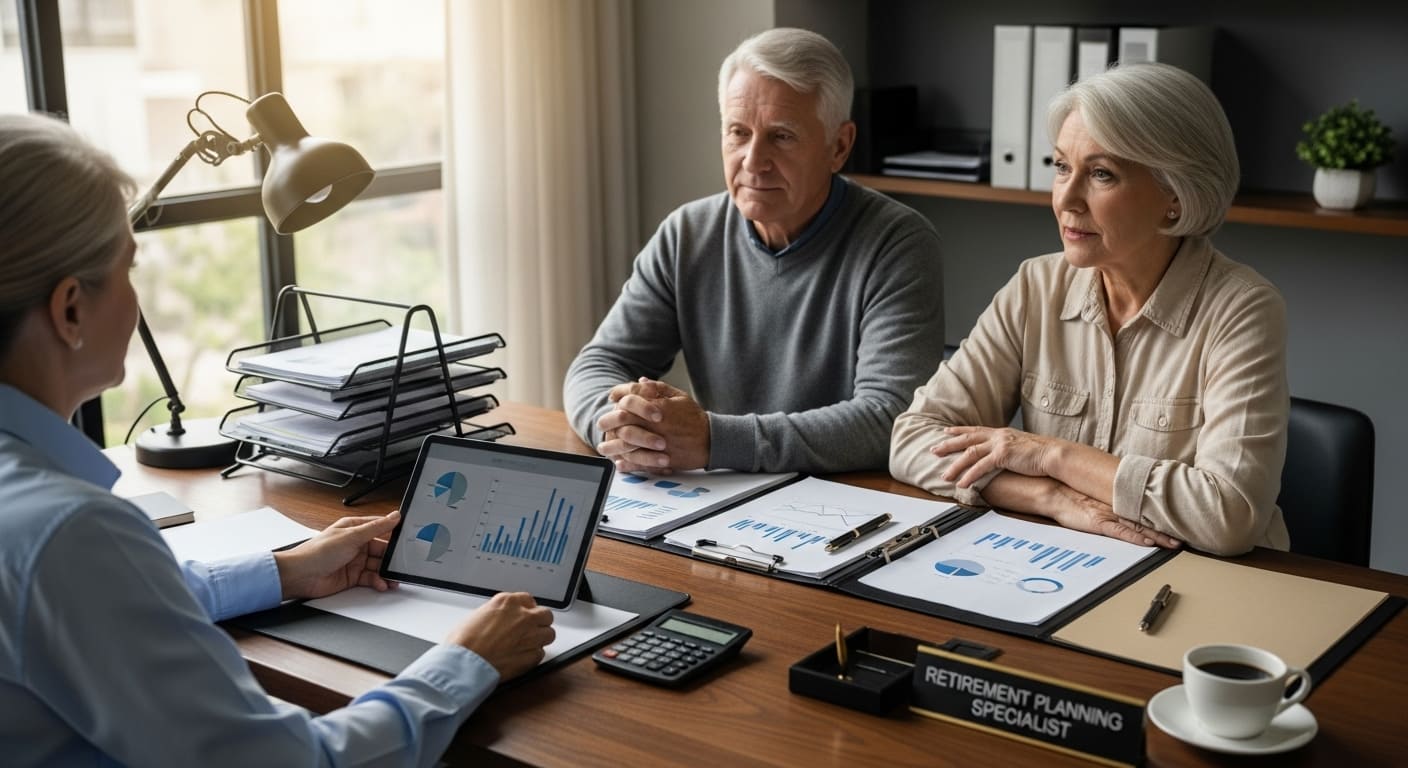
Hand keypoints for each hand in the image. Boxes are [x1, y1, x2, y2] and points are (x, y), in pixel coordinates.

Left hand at [273, 510, 399, 600]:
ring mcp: (354, 560)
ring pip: (378, 565)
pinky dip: (378, 581)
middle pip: (381, 549)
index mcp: (354, 528)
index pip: (380, 527)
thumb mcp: (351, 536)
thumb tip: (394, 516)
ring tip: (394, 578)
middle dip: (392, 557)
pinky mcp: (352, 576)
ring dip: (386, 572)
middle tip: (403, 563)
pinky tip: (382, 584)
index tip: (408, 538)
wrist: (300, 576)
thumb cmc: (317, 552)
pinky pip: (371, 578)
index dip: (394, 532)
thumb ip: (376, 527)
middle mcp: (355, 544)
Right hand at [447, 591, 555, 679]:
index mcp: (508, 602)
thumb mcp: (478, 615)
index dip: (527, 610)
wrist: (464, 664)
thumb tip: (503, 620)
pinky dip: (533, 656)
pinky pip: (541, 653)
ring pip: (549, 634)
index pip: (529, 600)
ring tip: (527, 646)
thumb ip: (497, 614)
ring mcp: (531, 635)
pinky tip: (520, 658)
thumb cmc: (464, 643)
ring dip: (540, 639)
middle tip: (530, 631)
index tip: (524, 616)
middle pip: (545, 615)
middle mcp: (523, 616)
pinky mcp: (533, 655)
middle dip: (539, 623)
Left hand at [596, 377, 709, 471]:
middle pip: (623, 422)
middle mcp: (656, 426)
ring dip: (612, 446)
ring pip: (627, 445)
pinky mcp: (661, 461)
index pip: (630, 400)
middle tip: (602, 423)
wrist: (712, 441)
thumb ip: (658, 389)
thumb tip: (640, 381)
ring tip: (604, 448)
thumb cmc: (695, 418)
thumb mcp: (679, 397)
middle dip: (608, 421)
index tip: (612, 399)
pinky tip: (619, 464)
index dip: (618, 398)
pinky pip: (639, 464)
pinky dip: (627, 465)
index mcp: (659, 409)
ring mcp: (658, 445)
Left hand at [932, 426, 1061, 487]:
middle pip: (967, 439)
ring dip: (955, 465)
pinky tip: (962, 483)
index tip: (946, 432)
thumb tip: (1001, 455)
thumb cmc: (1040, 454)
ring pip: (970, 453)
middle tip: (934, 450)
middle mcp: (998, 436)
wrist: (1054, 454)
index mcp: (1001, 433)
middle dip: (948, 444)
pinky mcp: (1003, 455)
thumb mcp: (1020, 447)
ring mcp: (1000, 444)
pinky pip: (981, 466)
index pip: (975, 430)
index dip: (959, 431)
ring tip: (945, 475)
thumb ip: (1007, 448)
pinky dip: (969, 475)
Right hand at [1042, 481, 1180, 548]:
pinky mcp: (1098, 522)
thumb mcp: (1100, 495)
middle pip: (1148, 517)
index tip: (1184, 519)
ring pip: (1138, 526)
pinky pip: (1120, 532)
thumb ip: (1117, 500)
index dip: (1165, 514)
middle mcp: (1118, 506)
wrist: (1054, 491)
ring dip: (1158, 535)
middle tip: (1190, 533)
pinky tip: (1148, 542)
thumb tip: (1133, 503)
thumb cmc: (1075, 494)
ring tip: (1175, 543)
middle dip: (1168, 526)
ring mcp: (1109, 514)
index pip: (1147, 507)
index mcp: (1120, 498)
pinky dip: (1135, 537)